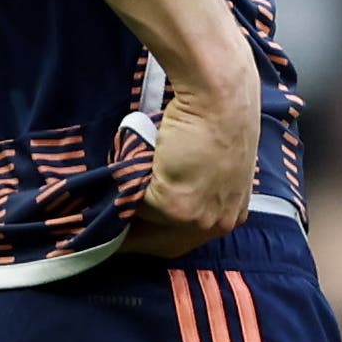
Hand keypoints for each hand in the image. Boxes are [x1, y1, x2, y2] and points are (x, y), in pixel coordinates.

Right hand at [127, 85, 261, 258]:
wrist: (221, 98)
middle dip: (132, 230)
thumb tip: (157, 197)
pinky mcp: (172, 206)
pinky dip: (127, 184)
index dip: (152, 233)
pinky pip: (135, 203)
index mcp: (230, 217)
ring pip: (144, 222)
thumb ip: (193, 191)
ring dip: (129, 202)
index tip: (129, 227)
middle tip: (110, 215)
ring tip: (118, 183)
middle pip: (161, 243)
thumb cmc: (220, 120)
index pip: (182, 240)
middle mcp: (217, 225)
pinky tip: (128, 163)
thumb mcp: (215, 168)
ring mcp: (195, 219)